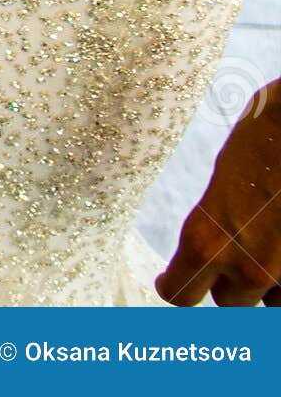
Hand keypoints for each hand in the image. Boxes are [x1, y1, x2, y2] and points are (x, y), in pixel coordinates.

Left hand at [158, 79, 280, 305]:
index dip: (174, 286)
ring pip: (271, 304)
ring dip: (268, 285)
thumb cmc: (267, 135)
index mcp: (206, 239)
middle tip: (233, 255)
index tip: (170, 281)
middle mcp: (247, 267)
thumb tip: (214, 246)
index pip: (179, 294)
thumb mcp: (225, 179)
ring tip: (269, 246)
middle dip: (229, 282)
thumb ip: (218, 221)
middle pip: (229, 303)